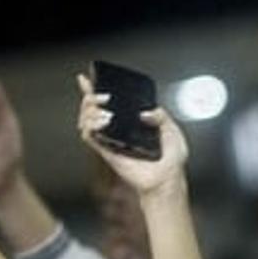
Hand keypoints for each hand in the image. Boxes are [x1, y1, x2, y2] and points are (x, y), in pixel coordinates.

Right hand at [76, 73, 188, 198]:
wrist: (167, 179)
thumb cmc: (171, 160)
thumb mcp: (172, 130)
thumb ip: (161, 115)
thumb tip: (144, 111)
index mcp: (129, 123)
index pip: (106, 104)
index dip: (93, 91)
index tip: (85, 79)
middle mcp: (116, 130)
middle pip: (90, 109)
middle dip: (91, 97)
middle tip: (104, 97)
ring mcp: (110, 140)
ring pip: (85, 120)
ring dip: (90, 111)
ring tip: (106, 112)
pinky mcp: (106, 151)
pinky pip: (89, 136)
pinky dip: (91, 126)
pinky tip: (104, 122)